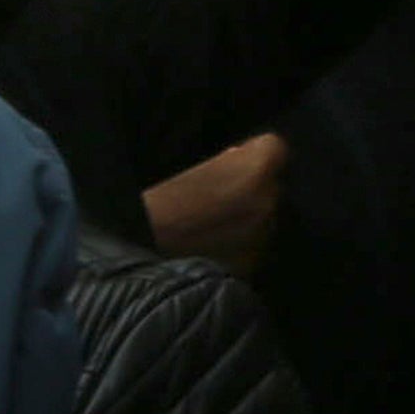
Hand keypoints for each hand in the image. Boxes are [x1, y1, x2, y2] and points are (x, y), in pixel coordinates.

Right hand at [139, 131, 288, 269]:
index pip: (274, 148)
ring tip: (212, 227)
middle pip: (271, 187)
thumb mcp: (193, 167)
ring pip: (265, 219)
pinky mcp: (252, 265)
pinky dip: (239, 247)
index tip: (234, 163)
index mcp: (257, 167)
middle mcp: (270, 199)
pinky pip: (252, 249)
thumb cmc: (159, 203)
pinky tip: (212, 248)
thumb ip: (227, 161)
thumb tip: (238, 159)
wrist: (141, 252)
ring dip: (248, 220)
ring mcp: (264, 235)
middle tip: (220, 198)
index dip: (253, 155)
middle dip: (254, 189)